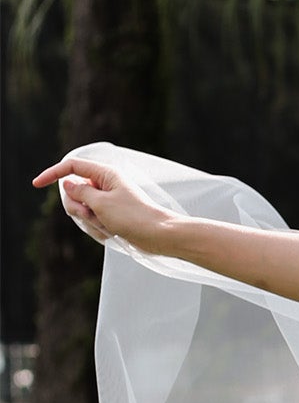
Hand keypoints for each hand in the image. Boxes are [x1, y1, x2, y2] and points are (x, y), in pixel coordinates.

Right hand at [31, 153, 177, 250]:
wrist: (159, 236)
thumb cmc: (134, 217)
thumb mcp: (101, 203)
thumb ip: (80, 192)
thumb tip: (67, 184)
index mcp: (105, 174)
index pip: (72, 167)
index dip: (52, 173)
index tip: (36, 185)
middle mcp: (105, 185)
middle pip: (73, 192)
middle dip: (78, 208)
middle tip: (93, 216)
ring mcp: (107, 201)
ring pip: (82, 210)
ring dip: (90, 221)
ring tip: (109, 227)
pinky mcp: (111, 215)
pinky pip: (93, 221)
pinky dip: (98, 229)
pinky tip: (112, 234)